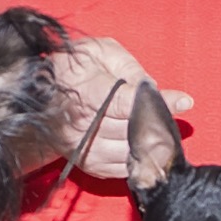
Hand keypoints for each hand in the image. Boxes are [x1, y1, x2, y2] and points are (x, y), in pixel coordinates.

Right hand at [52, 36, 191, 181]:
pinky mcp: (88, 164)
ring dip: (151, 143)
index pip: (128, 102)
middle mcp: (83, 125)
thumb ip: (128, 67)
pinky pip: (123, 168)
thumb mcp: (99, 52)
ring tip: (162, 132)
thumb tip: (150, 88)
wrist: (37, 96)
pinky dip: (138, 158)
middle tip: (174, 118)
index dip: (158, 102)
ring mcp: (85, 148)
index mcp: (87, 93)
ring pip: (131, 150)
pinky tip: (145, 146)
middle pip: (133, 129)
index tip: (184, 100)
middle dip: (158, 124)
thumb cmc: (72, 68)